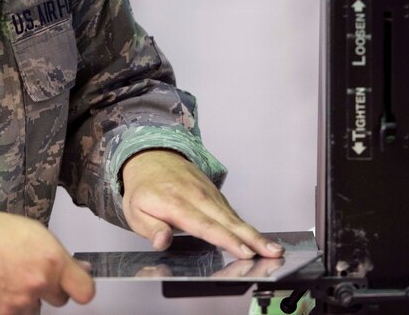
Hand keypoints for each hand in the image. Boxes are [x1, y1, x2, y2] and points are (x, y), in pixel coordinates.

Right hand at [0, 208, 94, 314]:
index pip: (85, 290)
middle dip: (48, 290)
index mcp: (52, 260)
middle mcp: (39, 283)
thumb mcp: (33, 232)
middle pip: (59, 301)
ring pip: (34, 309)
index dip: (80, 288)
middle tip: (29, 274)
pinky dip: (6, 306)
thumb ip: (58, 255)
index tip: (76, 286)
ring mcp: (20, 302)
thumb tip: (80, 268)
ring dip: (25, 299)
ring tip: (7, 278)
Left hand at [120, 150, 283, 259]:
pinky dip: (247, 227)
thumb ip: (150, 228)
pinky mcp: (215, 195)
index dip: (226, 240)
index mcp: (176, 203)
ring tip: (273, 249)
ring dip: (255, 234)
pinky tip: (259, 240)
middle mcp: (197, 196)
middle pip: (228, 221)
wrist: (152, 157)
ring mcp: (209, 194)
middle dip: (252, 238)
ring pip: (235, 217)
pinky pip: (232, 213)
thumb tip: (162, 242)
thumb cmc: (144, 189)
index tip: (244, 251)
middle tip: (272, 252)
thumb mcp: (135, 211)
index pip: (205, 225)